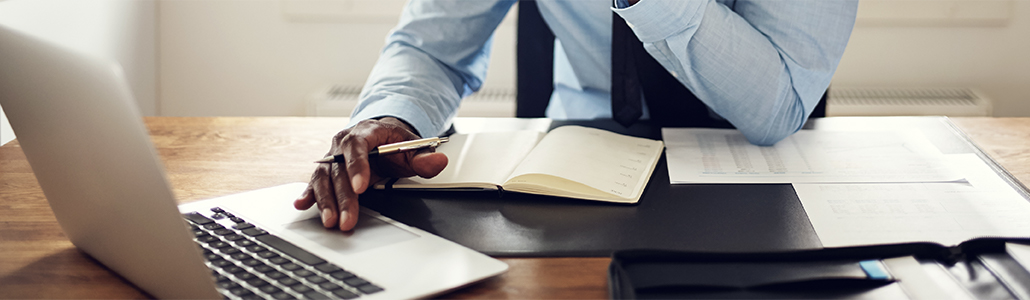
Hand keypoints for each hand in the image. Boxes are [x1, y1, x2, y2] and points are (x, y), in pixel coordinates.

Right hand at [293, 117, 447, 230]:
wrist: (380, 135)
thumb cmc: (394, 142)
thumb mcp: (412, 147)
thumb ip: (425, 157)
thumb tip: (439, 161)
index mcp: (365, 132)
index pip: (357, 146)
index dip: (357, 166)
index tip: (361, 187)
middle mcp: (343, 143)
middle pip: (339, 169)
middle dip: (343, 196)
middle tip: (347, 218)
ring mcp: (332, 157)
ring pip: (324, 178)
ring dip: (325, 201)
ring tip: (330, 221)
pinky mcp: (326, 170)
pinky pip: (314, 182)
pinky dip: (308, 194)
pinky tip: (302, 205)